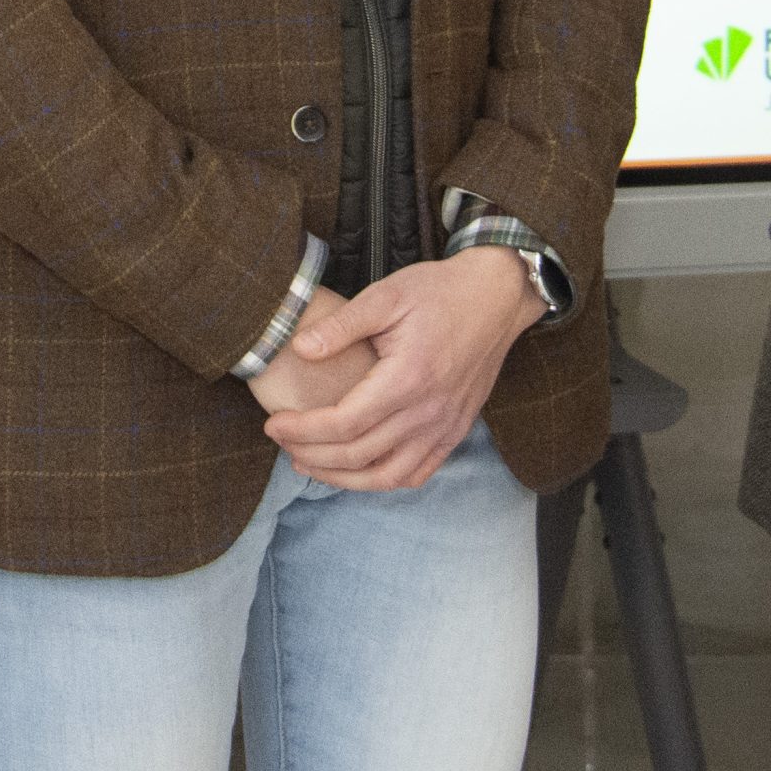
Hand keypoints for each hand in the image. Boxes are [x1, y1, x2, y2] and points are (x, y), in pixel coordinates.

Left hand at [261, 248, 541, 490]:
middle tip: (281, 441)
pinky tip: (357, 469)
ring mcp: (445, 426)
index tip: (273, 424)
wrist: (497, 296)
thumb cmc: (439, 291)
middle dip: (310, 454)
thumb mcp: (386, 294)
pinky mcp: (456, 431)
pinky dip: (381, 480)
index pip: (344, 423)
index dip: (302, 430)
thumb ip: (341, 325)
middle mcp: (428, 412)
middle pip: (358, 455)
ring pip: (385, 476)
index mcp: (408, 378)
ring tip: (309, 462)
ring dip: (341, 478)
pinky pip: (416, 473)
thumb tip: (298, 349)